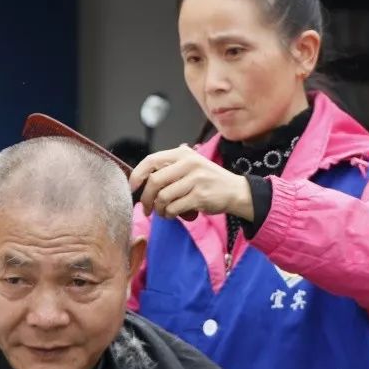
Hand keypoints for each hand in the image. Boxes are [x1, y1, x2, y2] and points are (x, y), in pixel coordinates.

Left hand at [129, 145, 253, 220]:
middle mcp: (188, 163)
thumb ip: (169, 169)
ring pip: (163, 197)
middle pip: (154, 181)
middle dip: (146, 198)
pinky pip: (174, 208)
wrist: (236, 191)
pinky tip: (173, 215)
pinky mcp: (200, 196)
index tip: (132, 188)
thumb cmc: (208, 181)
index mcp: (182, 153)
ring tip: (164, 212)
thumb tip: (141, 181)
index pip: (151, 160)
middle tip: (146, 208)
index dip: (137, 175)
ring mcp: (195, 179)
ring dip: (159, 209)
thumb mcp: (190, 166)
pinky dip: (169, 214)